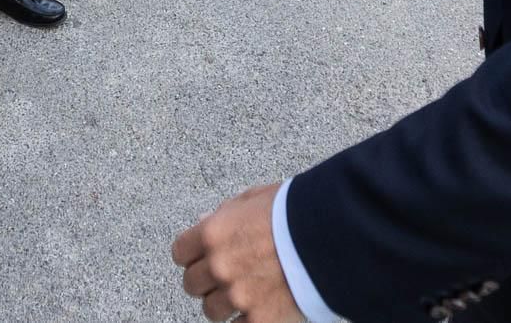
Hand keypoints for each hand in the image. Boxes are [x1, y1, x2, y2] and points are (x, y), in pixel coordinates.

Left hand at [172, 184, 304, 322]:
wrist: (331, 238)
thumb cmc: (296, 212)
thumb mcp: (255, 199)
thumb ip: (226, 213)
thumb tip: (205, 222)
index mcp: (213, 234)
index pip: (180, 253)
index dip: (192, 255)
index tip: (201, 258)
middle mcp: (219, 267)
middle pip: (191, 285)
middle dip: (206, 281)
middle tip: (225, 276)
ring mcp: (238, 296)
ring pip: (211, 310)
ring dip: (224, 303)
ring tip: (244, 294)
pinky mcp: (260, 319)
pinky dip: (245, 320)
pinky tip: (258, 309)